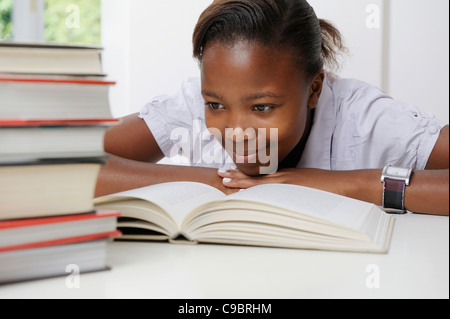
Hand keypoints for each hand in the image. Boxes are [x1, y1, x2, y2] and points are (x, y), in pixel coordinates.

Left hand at [217, 167, 348, 196]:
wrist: (343, 184)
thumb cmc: (327, 186)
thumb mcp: (306, 183)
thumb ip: (292, 187)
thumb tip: (283, 194)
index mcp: (285, 176)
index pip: (260, 175)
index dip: (244, 174)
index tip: (231, 172)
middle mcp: (283, 177)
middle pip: (255, 176)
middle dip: (236, 175)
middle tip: (220, 173)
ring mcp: (286, 183)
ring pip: (258, 182)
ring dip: (241, 181)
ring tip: (225, 180)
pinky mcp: (292, 189)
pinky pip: (268, 191)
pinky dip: (255, 191)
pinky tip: (244, 193)